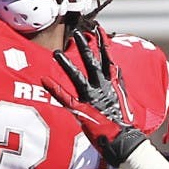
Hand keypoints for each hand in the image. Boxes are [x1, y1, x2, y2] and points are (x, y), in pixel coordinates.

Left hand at [42, 29, 147, 166]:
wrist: (124, 140)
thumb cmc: (122, 120)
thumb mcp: (122, 96)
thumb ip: (117, 81)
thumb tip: (116, 68)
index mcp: (112, 83)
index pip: (107, 58)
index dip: (102, 43)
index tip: (97, 29)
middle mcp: (102, 87)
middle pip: (92, 62)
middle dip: (84, 47)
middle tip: (76, 33)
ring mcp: (91, 97)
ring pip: (77, 76)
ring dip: (66, 64)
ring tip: (56, 53)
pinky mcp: (81, 109)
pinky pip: (65, 97)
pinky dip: (54, 88)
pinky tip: (44, 79)